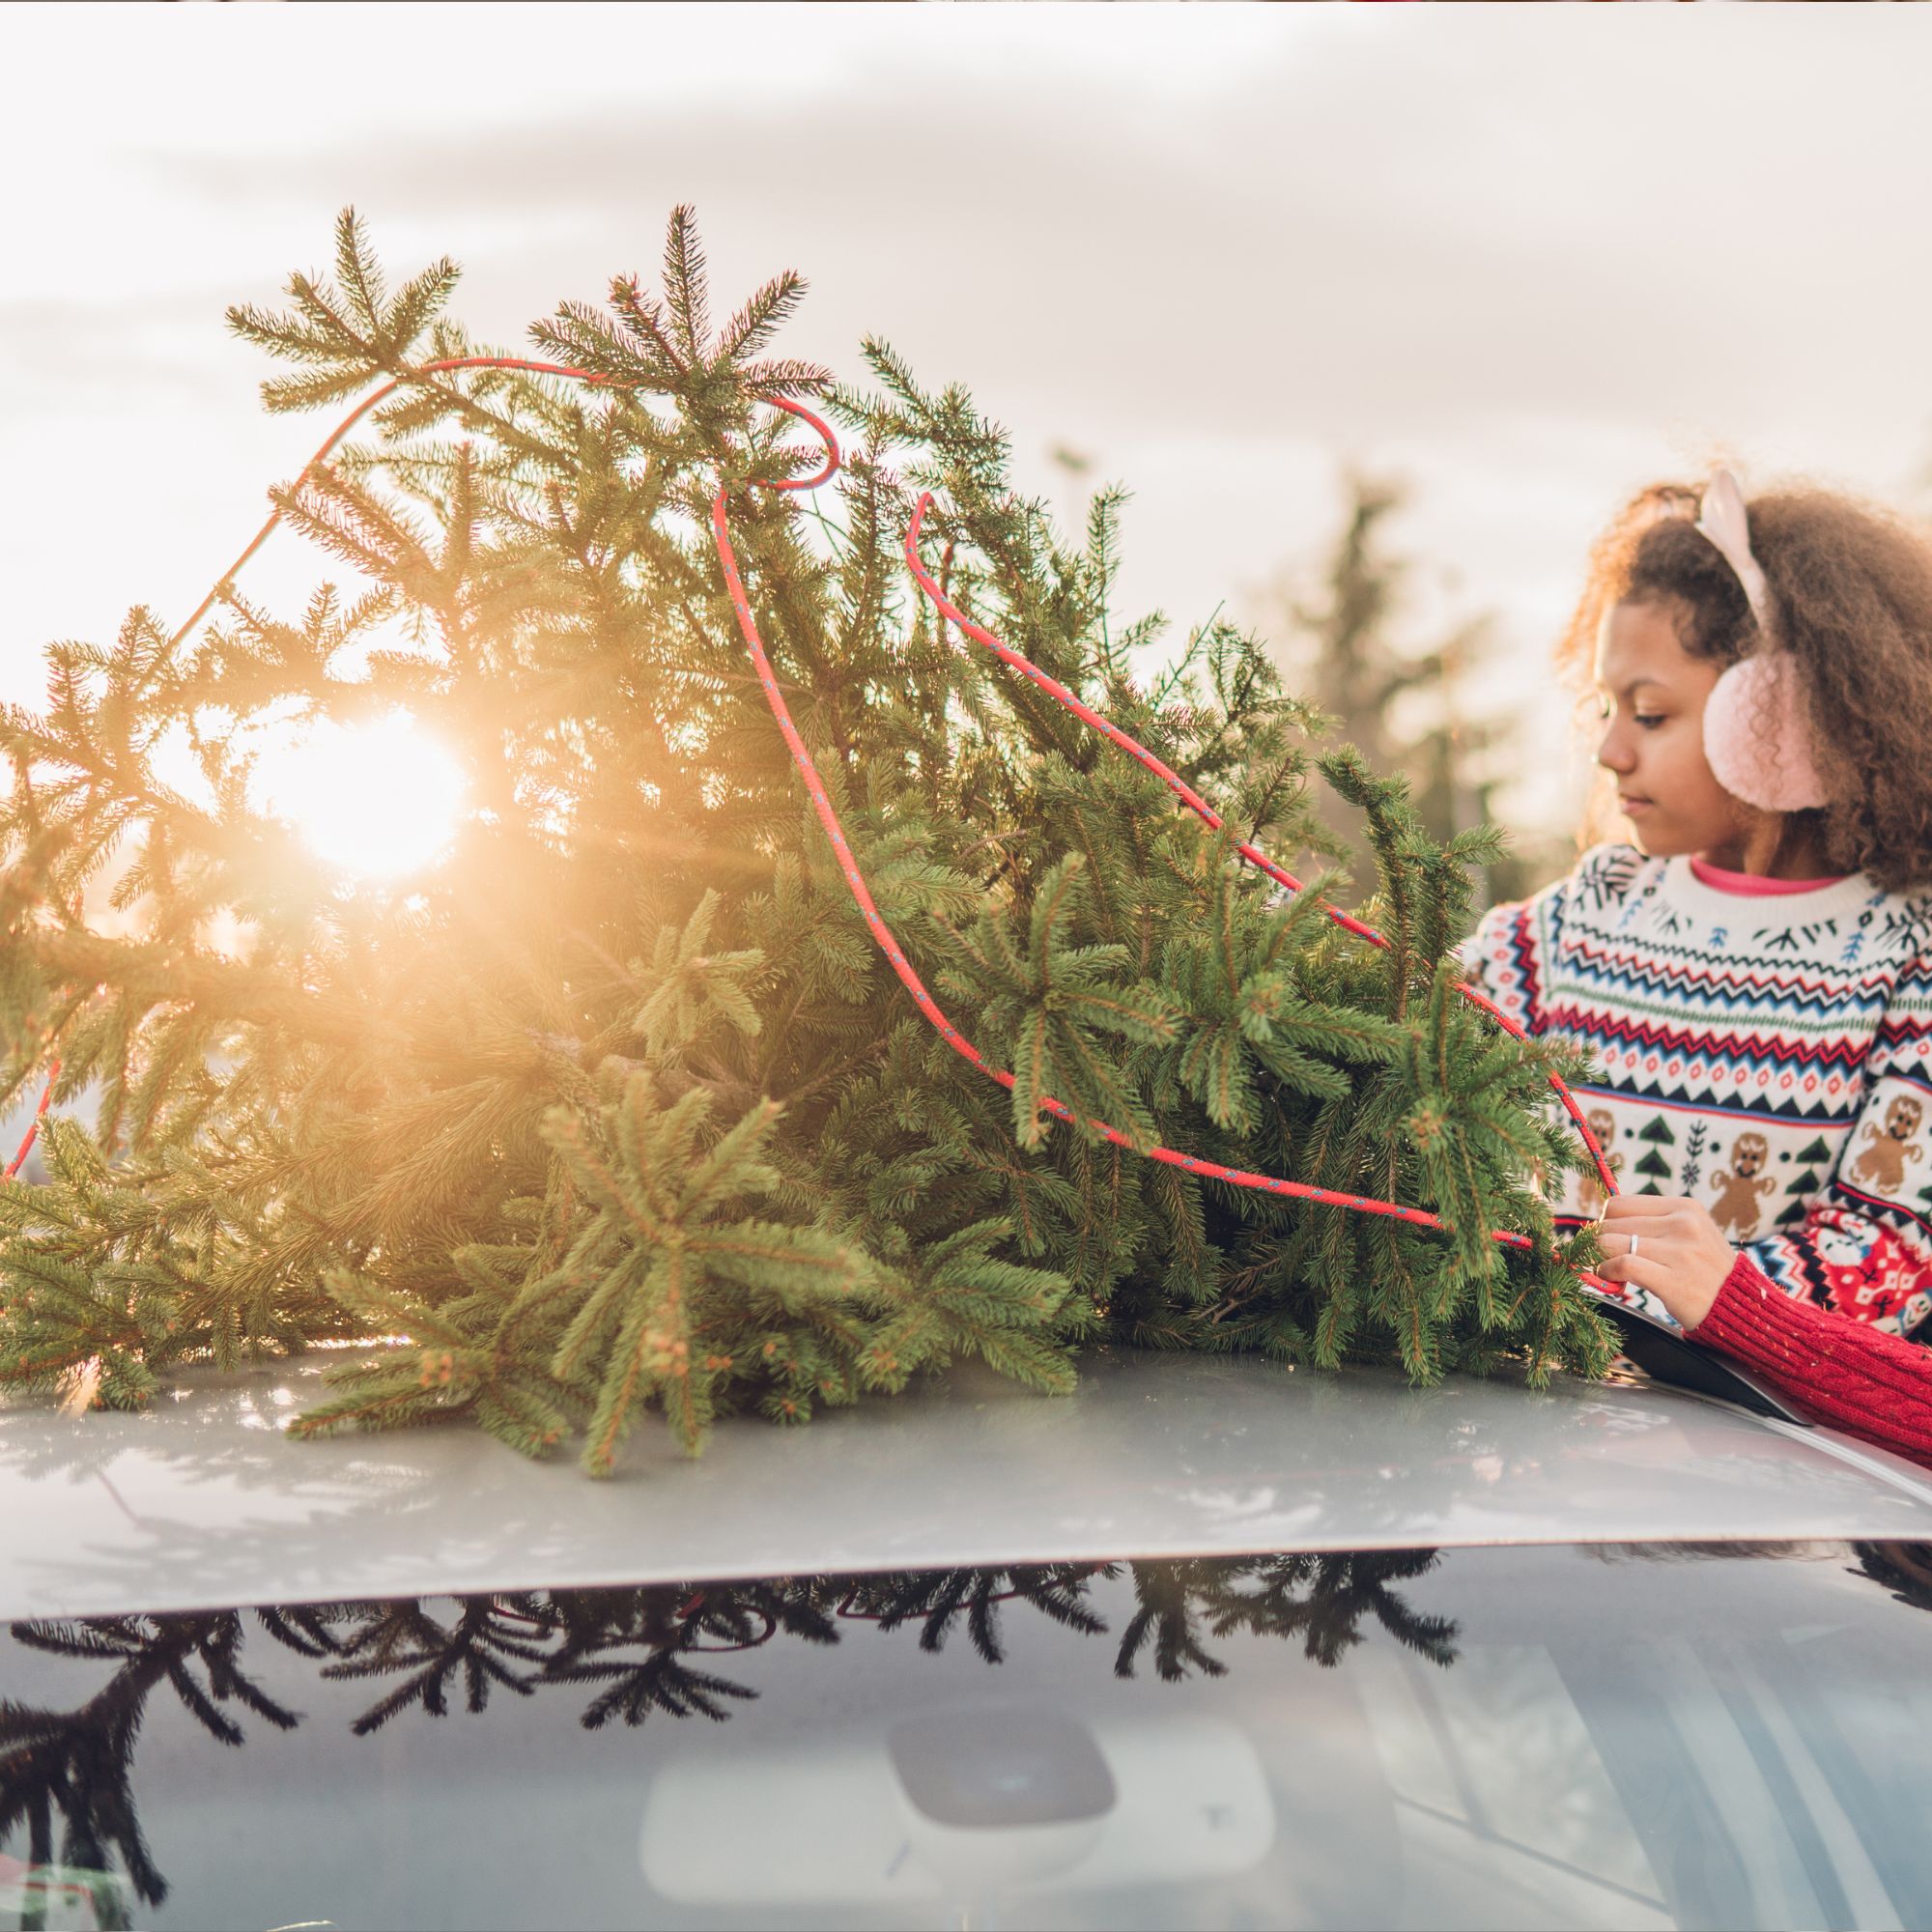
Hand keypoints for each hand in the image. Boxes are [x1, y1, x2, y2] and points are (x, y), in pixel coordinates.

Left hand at [1594, 1195, 1736, 1329]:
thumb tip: (1603, 1221)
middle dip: (1602, 1244)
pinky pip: (1621, 1265)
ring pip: (1609, 1242)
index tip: (1611, 1241)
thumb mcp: (1690, 1235)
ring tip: (1612, 1272)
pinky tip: (1615, 1282)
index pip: (1619, 1204)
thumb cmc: (1706, 1272)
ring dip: (1600, 1259)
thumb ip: (1654, 1223)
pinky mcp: (1674, 1280)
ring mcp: (1680, 1252)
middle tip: (1610, 1261)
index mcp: (1685, 1207)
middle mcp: (1684, 1224)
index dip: (1607, 1224)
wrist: (1744, 1310)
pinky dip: (1607, 1272)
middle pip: (1611, 1224)